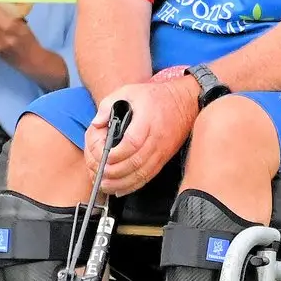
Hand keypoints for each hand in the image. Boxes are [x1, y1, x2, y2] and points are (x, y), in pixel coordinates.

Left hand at [84, 77, 198, 195]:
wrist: (184, 102)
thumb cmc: (154, 97)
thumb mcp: (128, 91)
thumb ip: (109, 105)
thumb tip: (96, 123)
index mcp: (146, 122)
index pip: (132, 143)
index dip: (116, 153)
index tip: (104, 156)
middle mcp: (156, 139)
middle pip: (136, 162)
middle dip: (115, 172)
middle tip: (99, 174)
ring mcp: (162, 151)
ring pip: (142, 173)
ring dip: (122, 182)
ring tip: (105, 185)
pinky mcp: (164, 159)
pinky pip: (149, 176)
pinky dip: (134, 185)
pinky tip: (120, 188)